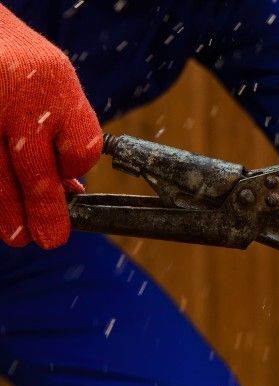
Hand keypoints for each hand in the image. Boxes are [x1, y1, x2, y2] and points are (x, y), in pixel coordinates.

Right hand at [0, 5, 102, 248]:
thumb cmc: (18, 63)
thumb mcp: (51, 82)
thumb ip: (65, 129)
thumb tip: (71, 188)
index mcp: (53, 84)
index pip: (80, 146)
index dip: (75, 168)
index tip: (70, 180)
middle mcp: (16, 96)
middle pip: (35, 171)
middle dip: (43, 211)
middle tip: (49, 239)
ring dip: (6, 210)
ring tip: (16, 236)